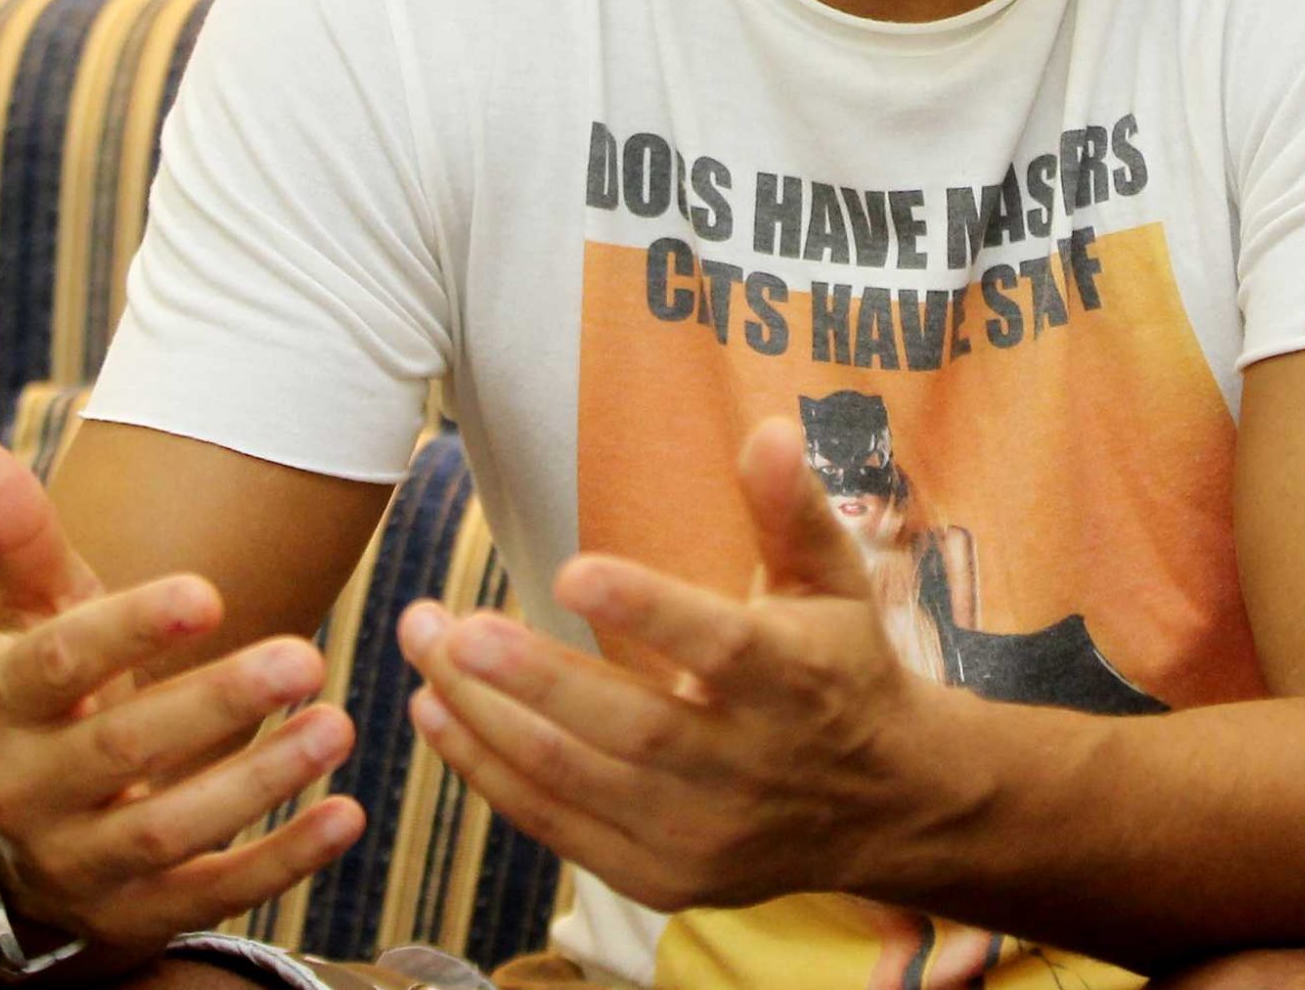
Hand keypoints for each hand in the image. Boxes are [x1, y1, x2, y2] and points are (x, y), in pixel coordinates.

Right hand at [0, 431, 365, 958]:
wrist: (4, 844)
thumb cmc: (46, 695)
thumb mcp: (29, 613)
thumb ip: (15, 530)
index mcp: (5, 706)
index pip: (61, 663)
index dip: (130, 629)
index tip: (207, 591)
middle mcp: (31, 793)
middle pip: (123, 749)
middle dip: (215, 704)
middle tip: (305, 655)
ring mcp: (81, 866)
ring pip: (168, 832)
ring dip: (258, 782)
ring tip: (337, 725)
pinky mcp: (136, 918)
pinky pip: (209, 896)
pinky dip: (281, 864)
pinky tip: (347, 818)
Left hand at [396, 416, 955, 914]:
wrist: (882, 804)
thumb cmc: (841, 664)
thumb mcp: (834, 580)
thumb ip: (793, 507)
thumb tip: (769, 429)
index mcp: (795, 679)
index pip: (719, 648)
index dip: (646, 611)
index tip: (570, 569)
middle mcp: (748, 764)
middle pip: (631, 728)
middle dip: (533, 679)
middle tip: (450, 626)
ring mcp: (703, 832)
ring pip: (579, 782)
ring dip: (488, 721)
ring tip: (422, 653)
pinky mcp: (663, 876)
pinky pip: (560, 828)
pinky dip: (493, 775)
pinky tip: (437, 716)